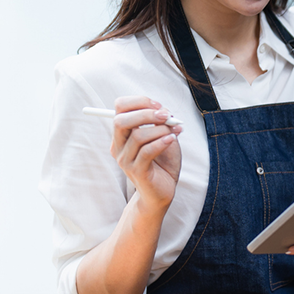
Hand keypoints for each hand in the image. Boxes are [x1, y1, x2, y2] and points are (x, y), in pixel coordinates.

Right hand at [110, 95, 182, 212]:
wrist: (163, 191)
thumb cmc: (163, 163)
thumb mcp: (163, 137)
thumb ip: (162, 123)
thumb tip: (165, 110)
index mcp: (122, 135)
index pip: (119, 108)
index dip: (139, 102)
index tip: (158, 105)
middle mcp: (118, 146)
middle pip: (121, 121)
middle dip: (146, 114)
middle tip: (167, 115)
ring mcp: (125, 160)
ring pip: (138, 136)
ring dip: (160, 129)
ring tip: (175, 131)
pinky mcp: (137, 172)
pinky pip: (147, 152)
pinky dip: (162, 142)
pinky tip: (172, 139)